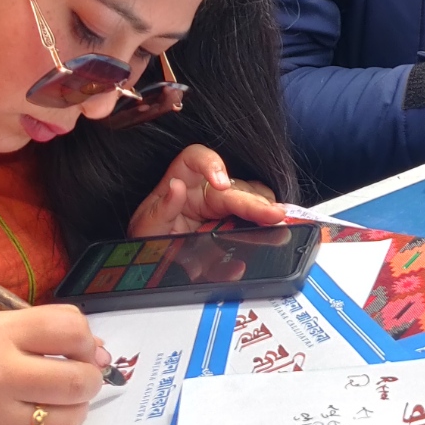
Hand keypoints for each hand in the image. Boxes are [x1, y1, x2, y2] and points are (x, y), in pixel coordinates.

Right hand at [0, 302, 109, 424]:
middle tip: (79, 376)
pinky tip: (33, 418)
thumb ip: (37, 330)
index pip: (70, 329)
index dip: (86, 339)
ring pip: (70, 419)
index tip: (82, 348)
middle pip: (80, 379)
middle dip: (90, 377)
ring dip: (75, 408)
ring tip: (57, 400)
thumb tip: (99, 350)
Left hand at [129, 144, 286, 235]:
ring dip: (265, 212)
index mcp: (182, 181)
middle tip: (273, 215)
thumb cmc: (149, 238)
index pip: (197, 158)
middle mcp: (206, 190)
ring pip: (252, 200)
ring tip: (279, 225)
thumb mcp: (146, 226)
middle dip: (255, 201)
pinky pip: (254, 222)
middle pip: (234, 186)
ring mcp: (223, 208)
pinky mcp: (233, 226)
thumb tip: (176, 187)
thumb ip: (160, 209)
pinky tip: (270, 238)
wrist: (153, 266)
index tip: (220, 183)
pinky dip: (263, 229)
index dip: (212, 164)